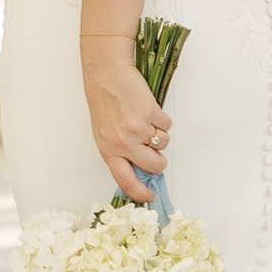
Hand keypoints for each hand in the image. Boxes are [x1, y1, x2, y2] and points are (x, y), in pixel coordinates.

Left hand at [81, 42, 171, 204]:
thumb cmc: (105, 103)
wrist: (107, 75)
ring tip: (144, 119)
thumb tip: (141, 170)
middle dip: (159, 159)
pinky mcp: (150, 113)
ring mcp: (137, 129)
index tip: (149, 196)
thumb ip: (120, 153)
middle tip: (153, 147)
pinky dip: (161, 118)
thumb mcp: (105, 134)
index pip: (126, 180)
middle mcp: (123, 143)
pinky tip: (148, 109)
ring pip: (163, 143)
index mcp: (109, 150)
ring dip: (159, 133)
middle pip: (155, 165)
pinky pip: (167, 124)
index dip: (140, 192)